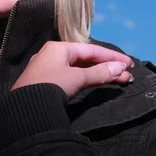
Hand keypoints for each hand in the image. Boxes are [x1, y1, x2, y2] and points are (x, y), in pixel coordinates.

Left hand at [11, 41, 133, 98]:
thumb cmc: (52, 86)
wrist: (26, 108)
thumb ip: (100, 73)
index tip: (129, 64)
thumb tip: (121, 68)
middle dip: (107, 66)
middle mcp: (53, 54)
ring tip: (117, 79)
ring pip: (79, 67)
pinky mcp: (46, 81)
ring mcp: (48, 68)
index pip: (91, 50)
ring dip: (98, 73)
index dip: (112, 57)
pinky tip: (96, 81)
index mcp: (59, 47)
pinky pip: (71, 75)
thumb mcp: (78, 78)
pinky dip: (86, 78)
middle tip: (126, 74)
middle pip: (86, 58)